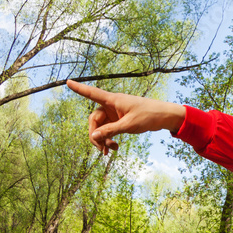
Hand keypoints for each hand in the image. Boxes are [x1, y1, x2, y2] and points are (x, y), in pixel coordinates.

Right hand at [67, 80, 185, 154]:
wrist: (164, 116)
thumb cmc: (148, 116)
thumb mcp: (128, 125)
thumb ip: (110, 131)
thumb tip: (92, 136)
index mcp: (113, 100)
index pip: (92, 93)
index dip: (79, 89)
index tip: (68, 82)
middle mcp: (111, 106)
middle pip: (94, 120)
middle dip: (96, 135)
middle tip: (101, 149)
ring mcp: (115, 113)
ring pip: (101, 127)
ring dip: (103, 139)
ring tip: (111, 150)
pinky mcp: (119, 120)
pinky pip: (108, 130)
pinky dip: (109, 139)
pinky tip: (113, 148)